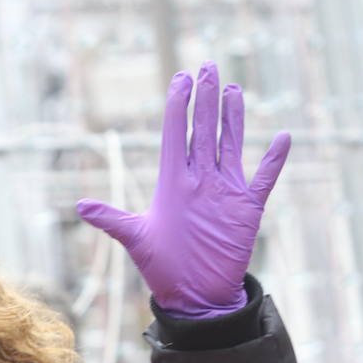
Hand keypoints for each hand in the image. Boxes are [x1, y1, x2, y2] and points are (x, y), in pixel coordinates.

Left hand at [76, 61, 289, 318]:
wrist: (194, 295)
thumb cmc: (162, 268)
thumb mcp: (136, 239)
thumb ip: (111, 219)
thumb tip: (79, 206)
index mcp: (172, 183)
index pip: (175, 134)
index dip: (178, 106)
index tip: (180, 78)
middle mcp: (199, 180)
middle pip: (203, 130)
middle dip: (205, 99)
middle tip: (207, 66)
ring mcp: (225, 191)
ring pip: (230, 144)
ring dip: (233, 117)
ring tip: (232, 88)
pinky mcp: (247, 208)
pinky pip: (264, 178)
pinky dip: (274, 160)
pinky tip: (283, 138)